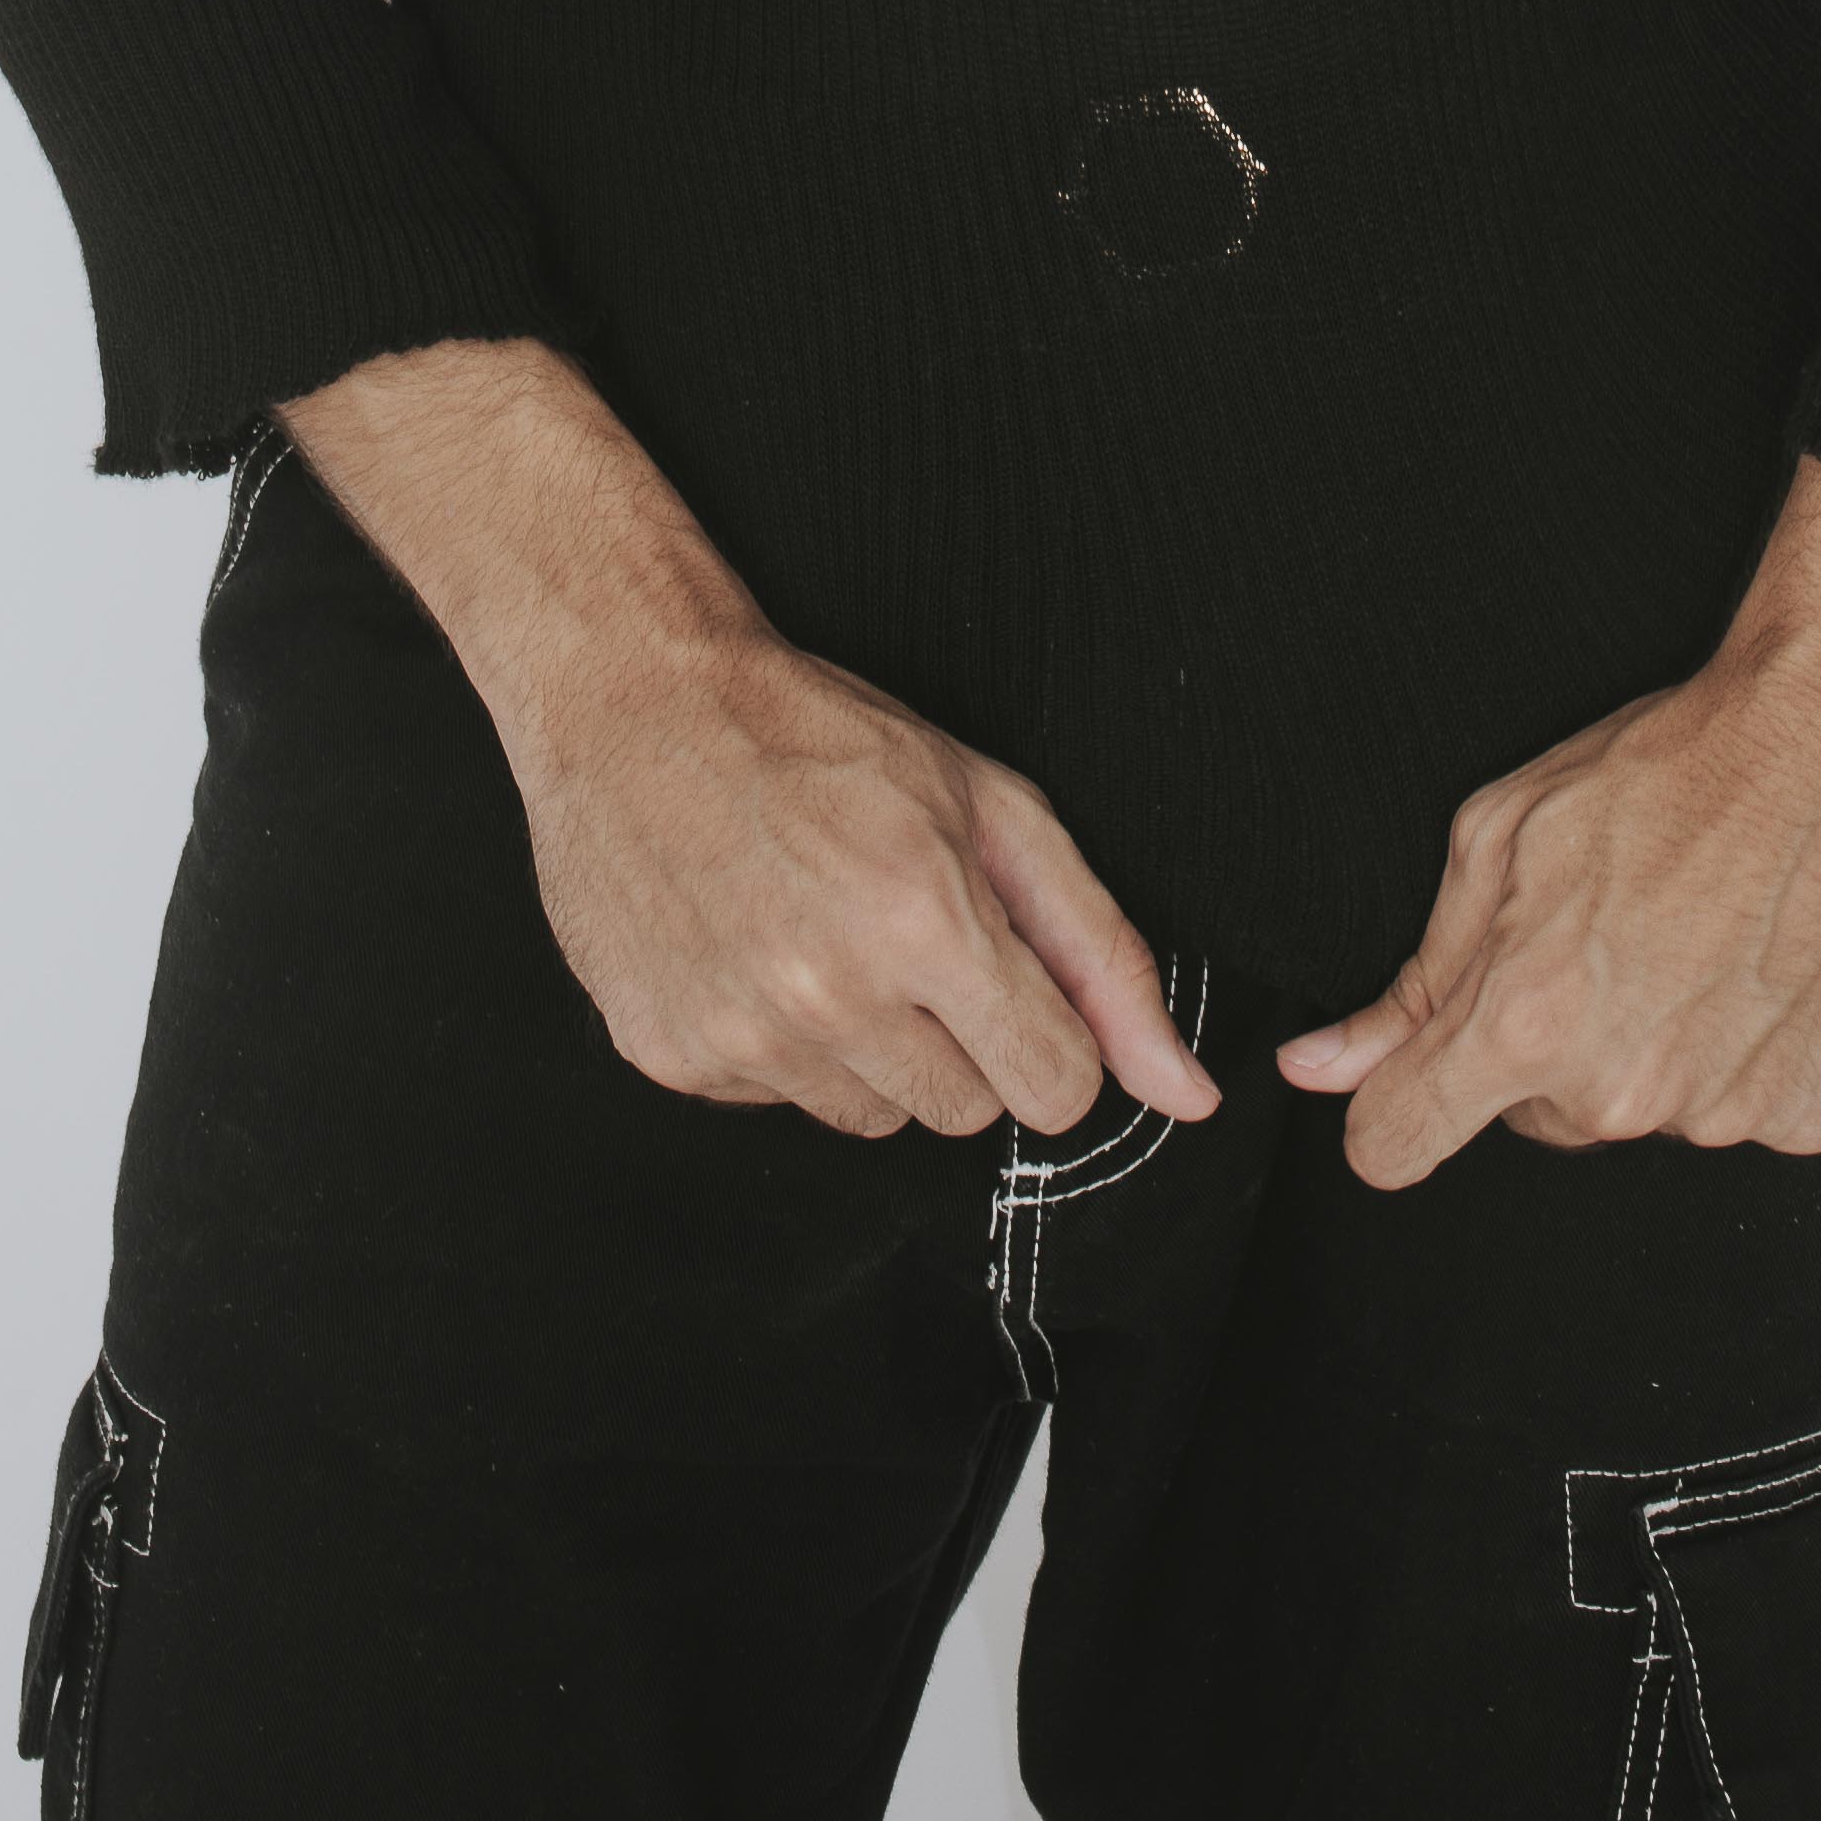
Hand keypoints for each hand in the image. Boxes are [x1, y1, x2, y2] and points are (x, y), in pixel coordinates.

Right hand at [284, 335, 1218, 1151]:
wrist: (635, 701)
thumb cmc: (817, 735)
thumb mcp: (990, 804)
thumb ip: (1102, 955)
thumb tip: (1186, 1092)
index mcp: (925, 923)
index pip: (1056, 1090)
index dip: (1044, 1031)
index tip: (1004, 976)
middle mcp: (830, 997)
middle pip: (965, 1113)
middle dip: (956, 1035)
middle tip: (898, 929)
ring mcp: (743, 1039)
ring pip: (872, 1120)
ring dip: (868, 1047)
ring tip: (821, 932)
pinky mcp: (674, 1060)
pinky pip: (778, 1104)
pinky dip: (778, 1045)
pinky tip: (753, 947)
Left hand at [1273, 454, 1820, 1190]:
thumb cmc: (1671, 763)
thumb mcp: (1501, 832)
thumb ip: (1414, 977)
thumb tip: (1317, 1069)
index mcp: (1528, 1023)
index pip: (1398, 1144)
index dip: (1393, 1110)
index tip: (1414, 1082)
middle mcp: (1625, 1093)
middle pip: (1537, 1118)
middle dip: (1549, 1043)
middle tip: (1612, 932)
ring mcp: (1730, 1116)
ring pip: (1646, 1110)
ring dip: (1657, 1046)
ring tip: (1706, 931)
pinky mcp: (1819, 1115)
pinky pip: (1747, 1112)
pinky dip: (1750, 1056)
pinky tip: (1770, 962)